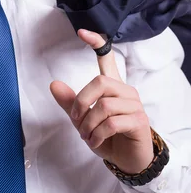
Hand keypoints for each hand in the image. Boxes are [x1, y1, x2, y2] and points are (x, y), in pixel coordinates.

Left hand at [50, 29, 153, 173]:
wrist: (127, 160)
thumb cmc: (107, 136)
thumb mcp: (84, 120)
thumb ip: (71, 103)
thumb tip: (53, 84)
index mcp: (112, 85)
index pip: (107, 57)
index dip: (96, 43)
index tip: (81, 32)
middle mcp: (125, 91)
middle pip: (99, 82)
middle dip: (81, 102)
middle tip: (76, 120)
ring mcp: (134, 105)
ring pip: (104, 106)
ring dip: (88, 125)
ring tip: (86, 136)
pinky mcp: (139, 121)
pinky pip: (112, 123)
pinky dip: (97, 135)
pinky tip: (94, 142)